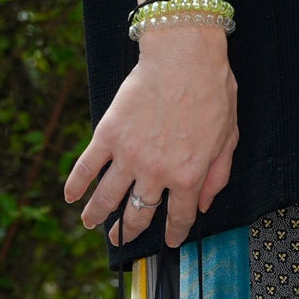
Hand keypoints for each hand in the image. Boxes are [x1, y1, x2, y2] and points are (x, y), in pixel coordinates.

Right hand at [65, 23, 237, 248]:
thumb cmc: (211, 92)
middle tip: (122, 239)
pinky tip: (70, 197)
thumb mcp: (228, 138)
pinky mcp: (107, 136)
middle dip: (130, 230)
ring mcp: (128, 156)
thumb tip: (204, 203)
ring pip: (108, 197)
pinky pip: (87, 166)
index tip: (168, 241)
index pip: (179, 216)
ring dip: (98, 215)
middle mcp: (156, 173)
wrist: (183, 57)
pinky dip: (76, 184)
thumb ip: (216, 175)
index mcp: (188, 176)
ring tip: (91, 224)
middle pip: (139, 213)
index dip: (174, 233)